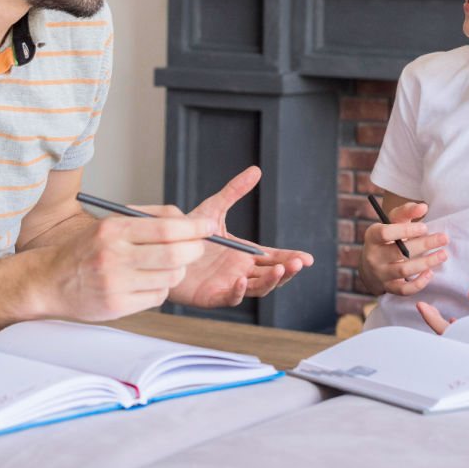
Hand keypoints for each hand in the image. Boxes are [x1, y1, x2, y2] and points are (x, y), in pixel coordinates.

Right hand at [40, 211, 215, 321]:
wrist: (48, 281)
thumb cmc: (85, 251)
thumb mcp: (109, 225)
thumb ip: (147, 219)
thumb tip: (188, 220)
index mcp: (113, 229)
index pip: (167, 227)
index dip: (195, 228)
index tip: (210, 226)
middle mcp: (114, 255)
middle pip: (175, 253)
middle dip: (195, 250)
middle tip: (198, 247)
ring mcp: (115, 283)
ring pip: (170, 277)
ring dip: (177, 271)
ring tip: (166, 266)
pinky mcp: (116, 306)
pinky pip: (158, 298)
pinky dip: (162, 290)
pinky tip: (148, 283)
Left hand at [162, 166, 314, 308]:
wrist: (161, 248)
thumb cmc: (187, 232)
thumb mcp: (214, 208)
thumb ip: (234, 192)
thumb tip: (256, 171)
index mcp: (245, 255)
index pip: (275, 258)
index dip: (292, 259)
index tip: (307, 258)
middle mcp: (241, 271)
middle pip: (272, 275)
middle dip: (287, 270)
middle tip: (297, 263)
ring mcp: (229, 285)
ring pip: (258, 288)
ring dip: (271, 282)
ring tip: (280, 270)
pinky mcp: (212, 296)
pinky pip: (230, 297)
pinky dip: (239, 292)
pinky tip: (243, 280)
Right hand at [359, 201, 447, 295]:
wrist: (370, 264)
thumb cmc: (387, 238)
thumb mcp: (391, 222)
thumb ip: (406, 212)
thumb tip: (423, 207)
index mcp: (372, 236)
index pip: (386, 233)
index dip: (406, 230)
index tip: (425, 227)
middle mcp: (373, 256)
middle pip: (399, 252)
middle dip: (424, 244)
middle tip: (444, 238)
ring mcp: (380, 273)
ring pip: (404, 270)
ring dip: (426, 263)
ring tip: (443, 254)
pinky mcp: (388, 287)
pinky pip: (404, 289)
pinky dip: (418, 283)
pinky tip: (431, 273)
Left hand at [416, 275, 468, 334]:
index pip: (454, 332)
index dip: (435, 321)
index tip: (422, 305)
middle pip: (454, 338)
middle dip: (434, 324)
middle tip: (421, 305)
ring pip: (462, 337)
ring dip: (445, 325)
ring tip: (430, 309)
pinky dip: (458, 326)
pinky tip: (454, 318)